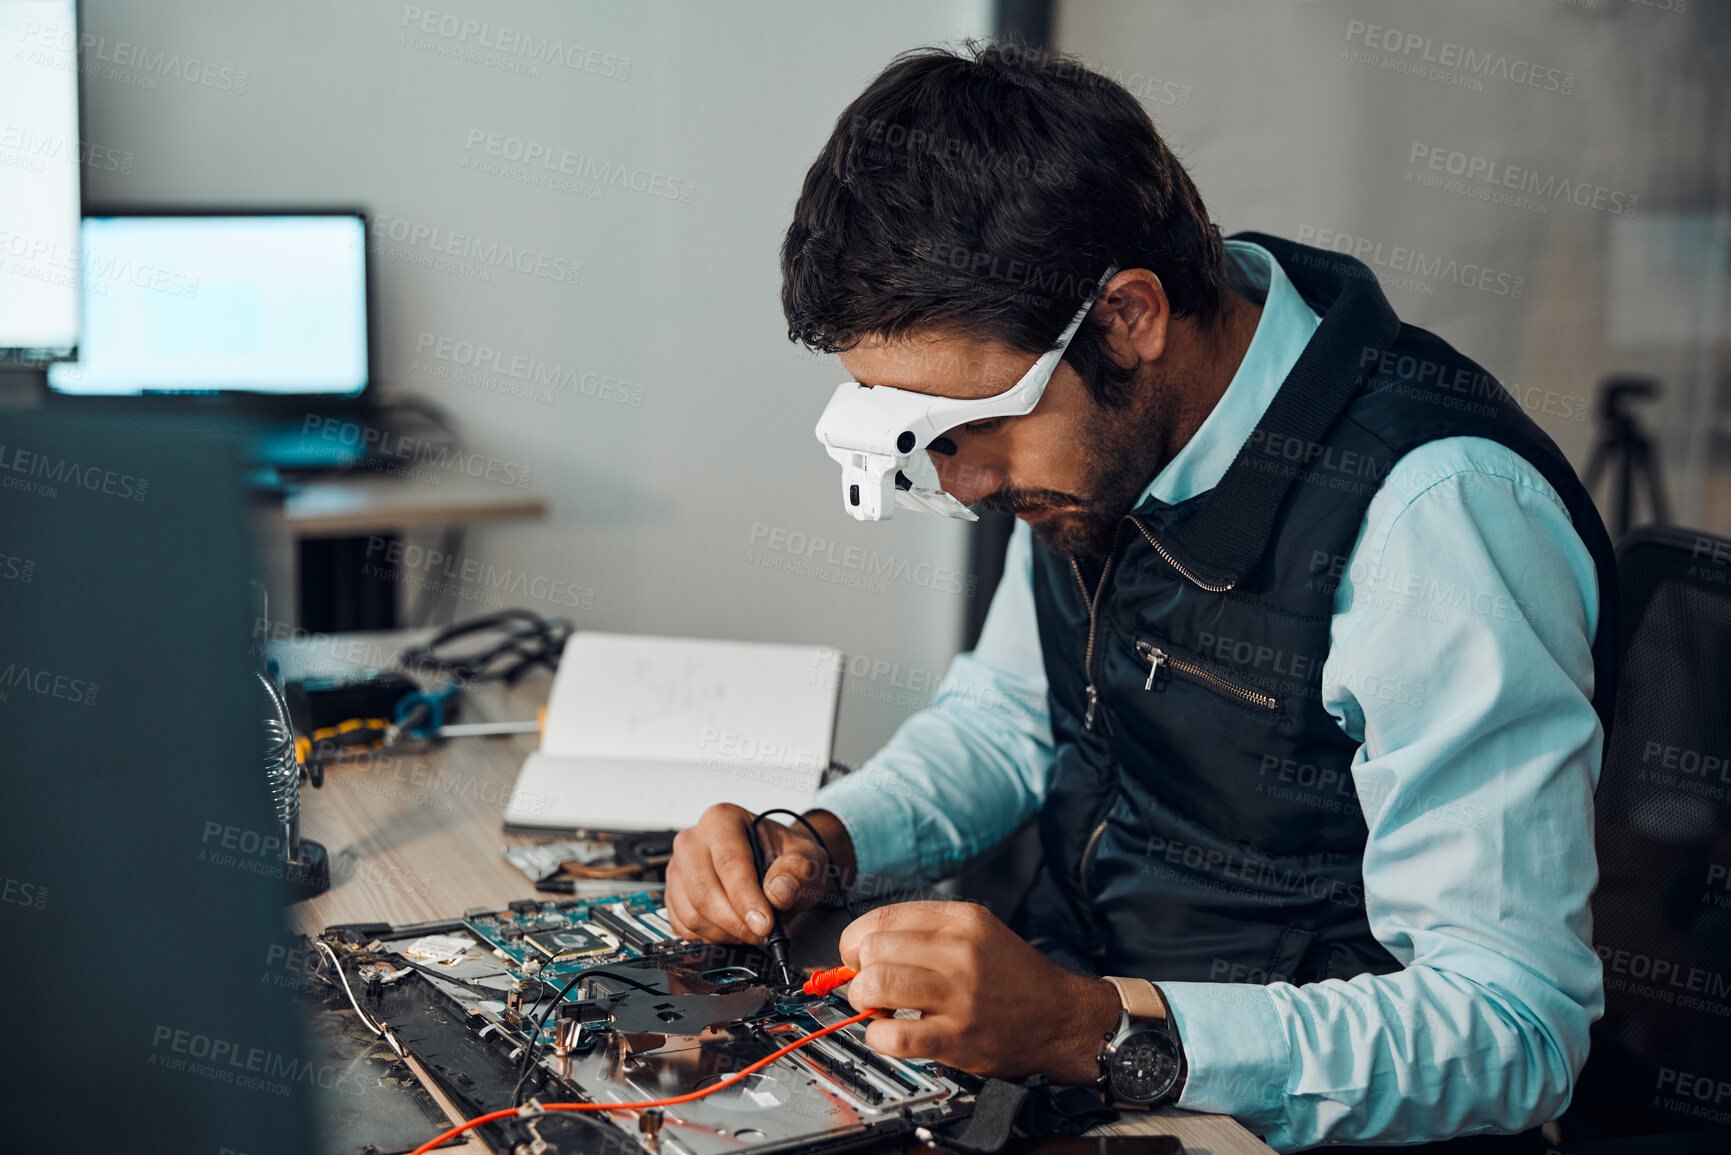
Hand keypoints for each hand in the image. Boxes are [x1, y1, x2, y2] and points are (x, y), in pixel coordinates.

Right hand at [665, 804, 854, 944]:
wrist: (776, 867)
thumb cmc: (786, 858)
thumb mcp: (806, 857)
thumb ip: (797, 871)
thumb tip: (779, 891)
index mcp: (722, 820)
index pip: (729, 863)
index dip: (746, 898)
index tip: (765, 924)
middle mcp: (692, 841)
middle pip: (703, 892)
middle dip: (736, 922)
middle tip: (764, 933)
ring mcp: (678, 869)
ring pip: (692, 915)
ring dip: (726, 933)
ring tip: (754, 930)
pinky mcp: (673, 896)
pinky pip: (684, 928)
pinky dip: (712, 938)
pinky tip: (735, 931)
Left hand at [837, 900, 1121, 1082]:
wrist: (1063, 1018)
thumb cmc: (1016, 979)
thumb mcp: (979, 932)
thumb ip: (928, 931)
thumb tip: (868, 944)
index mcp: (963, 921)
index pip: (883, 917)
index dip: (856, 939)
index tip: (857, 956)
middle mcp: (960, 953)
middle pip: (873, 949)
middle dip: (859, 970)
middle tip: (870, 985)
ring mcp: (959, 996)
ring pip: (877, 985)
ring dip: (864, 1000)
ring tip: (878, 1008)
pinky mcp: (958, 1039)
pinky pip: (894, 1036)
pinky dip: (878, 1036)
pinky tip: (889, 1033)